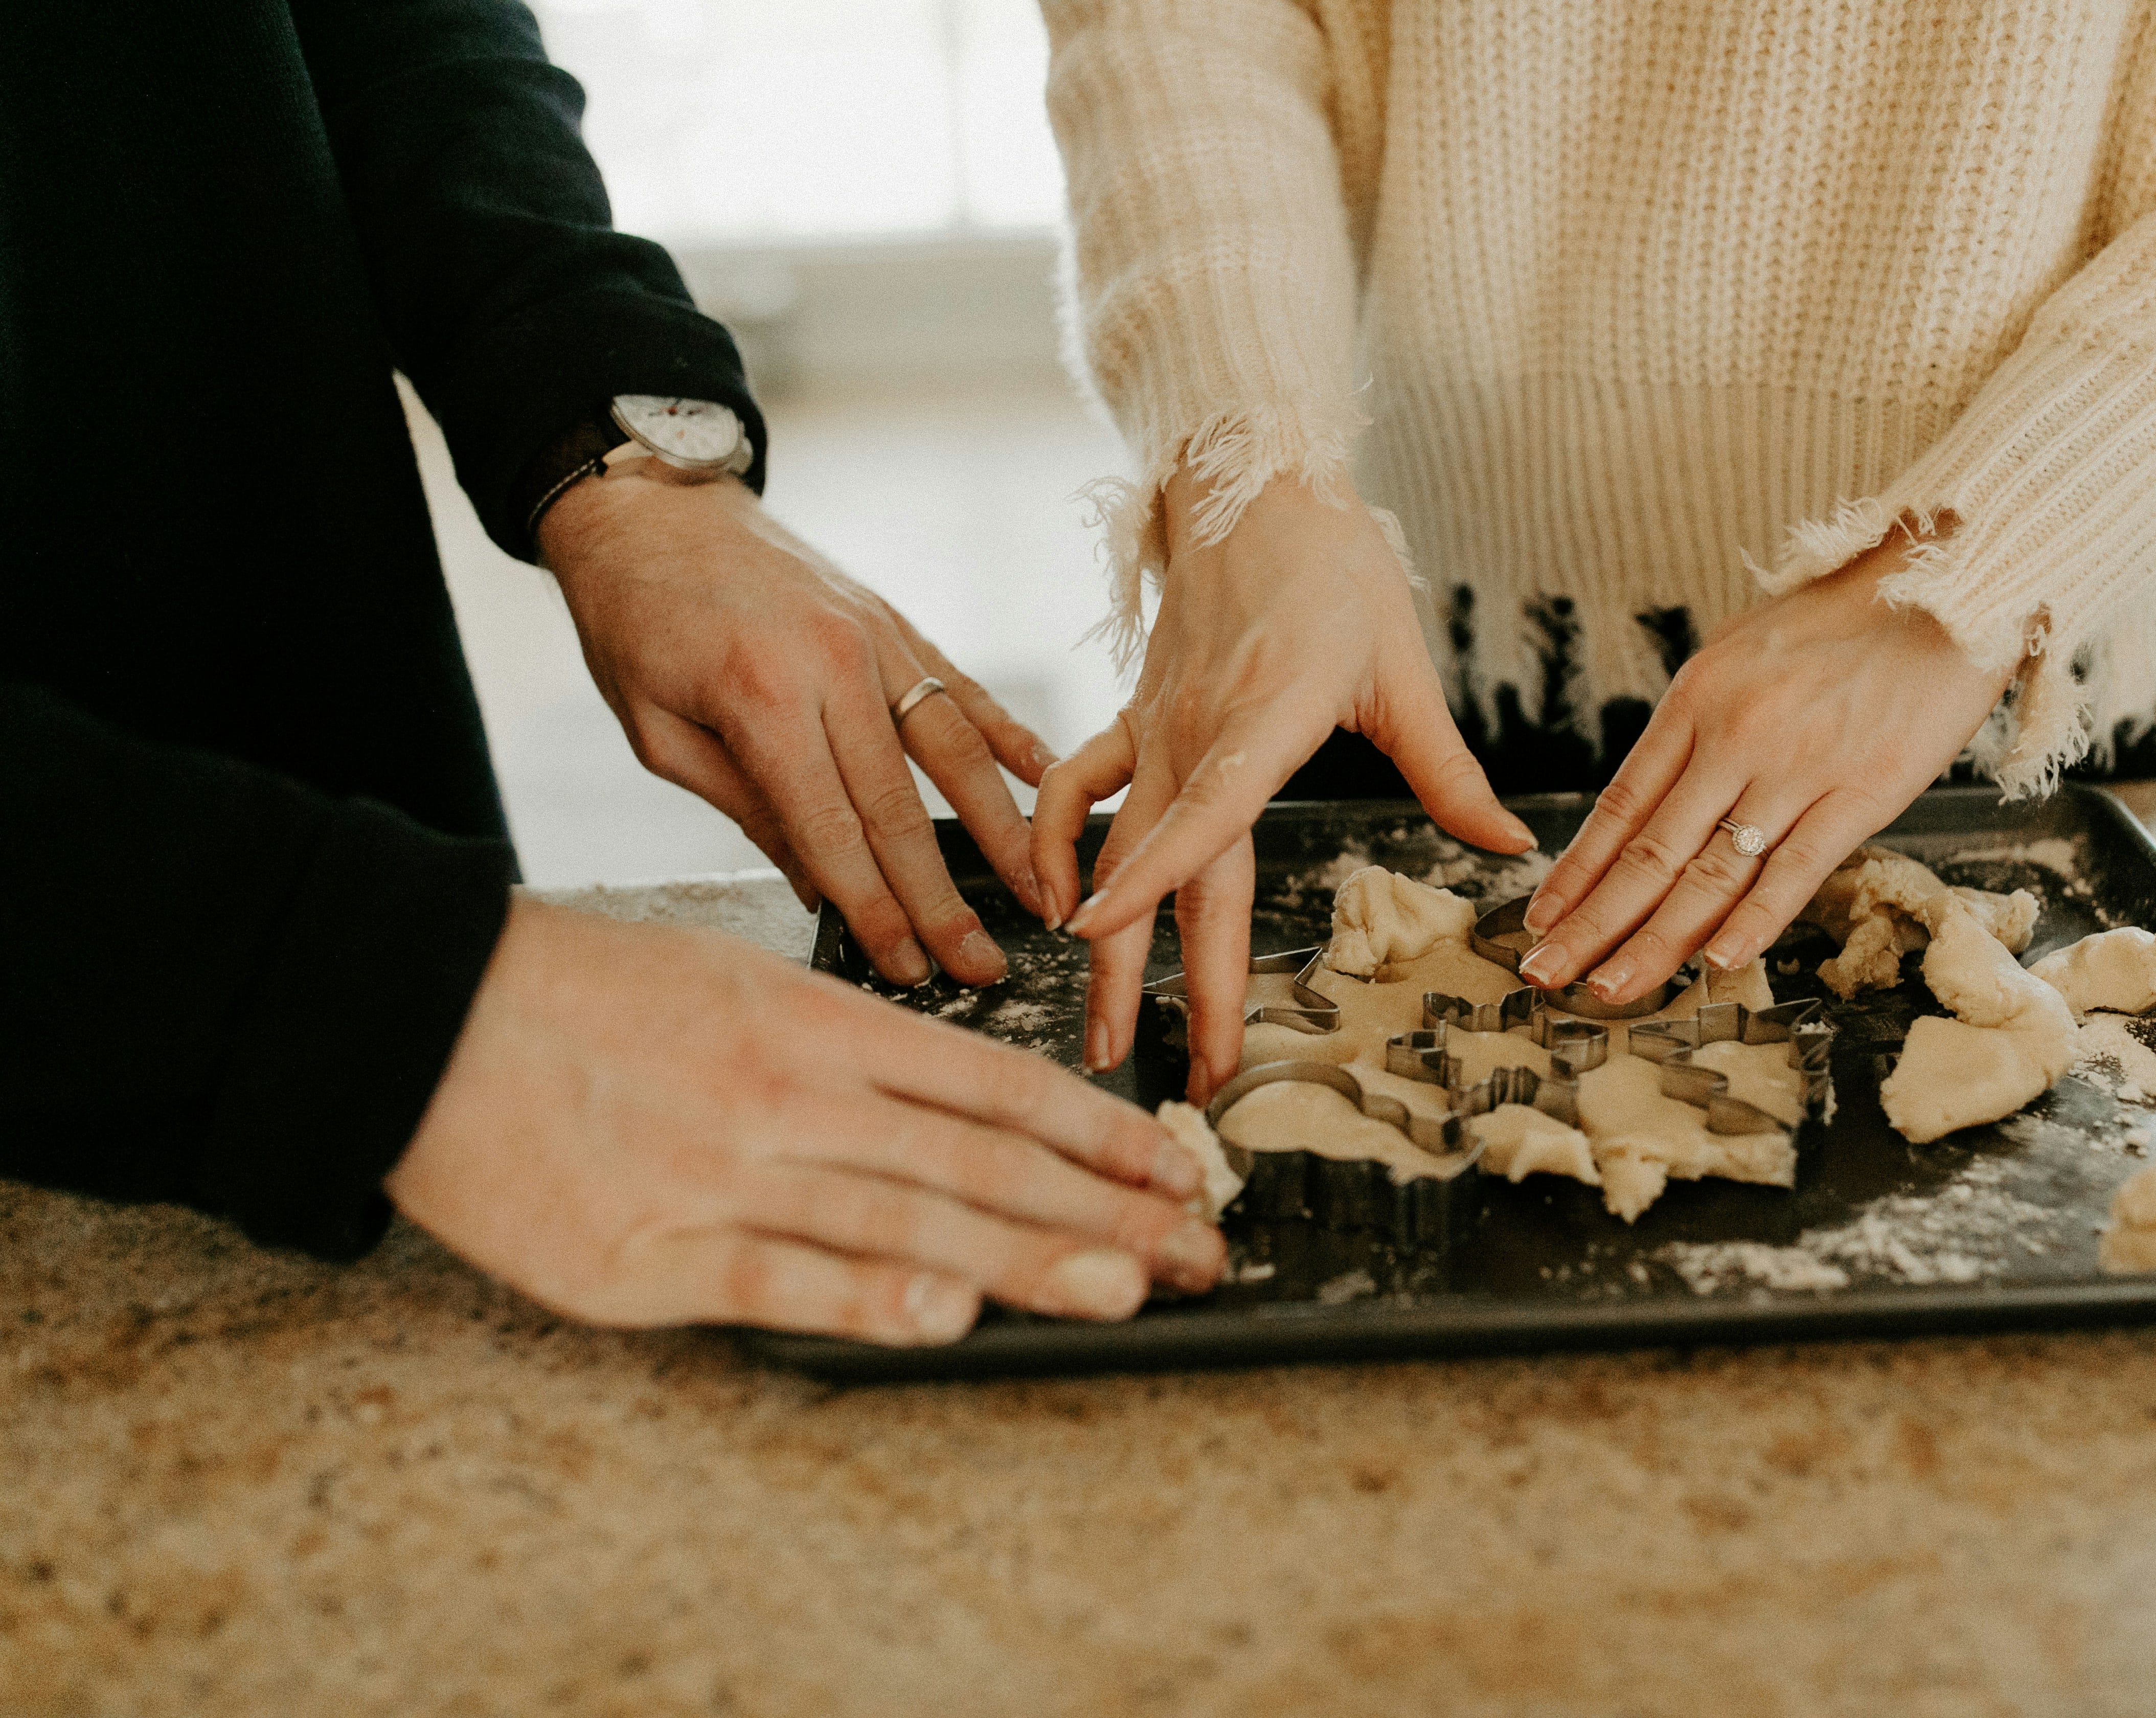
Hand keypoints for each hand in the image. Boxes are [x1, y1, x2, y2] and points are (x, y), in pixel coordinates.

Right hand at [387, 899, 1224, 1343]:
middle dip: (1104, 1208)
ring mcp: (727, 1171)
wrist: (428, 1007)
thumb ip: (846, 1047)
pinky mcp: (649, 1250)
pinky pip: (776, 1276)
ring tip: (1130, 1283)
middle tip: (1201, 1246)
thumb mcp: (736, 981)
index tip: (1178, 1169)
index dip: (1098, 1133)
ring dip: (1025, 1256)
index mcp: (819, 1023)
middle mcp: (794, 1094)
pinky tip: (945, 1315)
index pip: (994, 1086)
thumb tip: (954, 1111)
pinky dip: (865, 1294)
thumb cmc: (591, 995)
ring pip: (904, 1215)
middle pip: (979, 1159)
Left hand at [541, 469, 1052, 988]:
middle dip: (945, 897)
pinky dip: (1010, 737)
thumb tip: (818, 885)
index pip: (833, 830)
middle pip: (904, 805)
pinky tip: (1047, 781)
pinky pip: (964, 687)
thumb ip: (744, 807)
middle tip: (984, 965)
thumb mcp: (658, 731)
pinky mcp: (894, 620)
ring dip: (1003, 830)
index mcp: (762, 698)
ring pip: (955, 749)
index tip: (909, 967)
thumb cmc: (634, 620)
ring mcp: (875, 637)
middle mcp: (833, 665)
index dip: (876, 908)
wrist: (650, 505)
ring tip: (1040, 891)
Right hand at [1034, 469, 1532, 1102]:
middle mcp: (1195, 732)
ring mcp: (1156, 728)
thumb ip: (1448, 770)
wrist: (1252, 480)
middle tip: (1160, 1072)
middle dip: (1157, 978)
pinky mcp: (1138, 718)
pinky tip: (1054, 906)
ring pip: (1113, 849)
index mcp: (1265, 717)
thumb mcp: (1405, 666)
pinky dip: (1056, 846)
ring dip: (1104, 942)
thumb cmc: (1336, 568)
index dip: (1151, 877)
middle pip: (1166, 869)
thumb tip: (1513, 847)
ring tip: (1102, 1029)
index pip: (1204, 813)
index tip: (1100, 935)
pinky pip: (1078, 789)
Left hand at [1517, 528, 2015, 1005]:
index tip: (1540, 921)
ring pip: (1711, 874)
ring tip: (1609, 989)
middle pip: (1649, 852)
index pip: (1620, 807)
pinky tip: (1717, 962)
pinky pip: (1798, 868)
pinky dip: (1755, 920)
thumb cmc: (1842, 620)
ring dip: (1655, 941)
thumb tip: (1657, 790)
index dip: (1576, 873)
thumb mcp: (1741, 652)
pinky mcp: (1863, 792)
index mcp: (1696, 700)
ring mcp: (1797, 769)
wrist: (1946, 585)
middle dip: (1592, 925)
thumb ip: (1698, 724)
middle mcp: (1735, 738)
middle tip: (1546, 975)